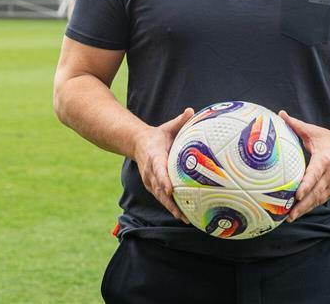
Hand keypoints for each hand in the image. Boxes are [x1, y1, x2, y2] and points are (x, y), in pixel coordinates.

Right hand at [133, 107, 194, 224]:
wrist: (138, 144)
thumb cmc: (159, 135)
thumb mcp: (168, 127)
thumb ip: (179, 121)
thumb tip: (191, 111)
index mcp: (154, 156)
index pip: (158, 169)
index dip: (163, 179)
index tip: (170, 189)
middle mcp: (150, 171)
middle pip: (159, 189)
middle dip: (169, 201)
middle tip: (182, 212)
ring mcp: (150, 180)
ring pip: (160, 197)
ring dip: (171, 208)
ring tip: (185, 219)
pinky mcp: (152, 187)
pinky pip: (162, 198)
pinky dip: (171, 208)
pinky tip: (183, 217)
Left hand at [279, 110, 329, 222]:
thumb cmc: (329, 139)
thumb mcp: (314, 131)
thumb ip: (296, 125)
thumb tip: (280, 114)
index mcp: (324, 159)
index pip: (314, 174)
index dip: (306, 186)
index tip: (297, 195)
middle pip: (315, 193)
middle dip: (302, 205)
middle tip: (288, 215)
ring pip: (318, 199)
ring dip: (305, 209)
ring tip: (291, 218)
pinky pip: (321, 200)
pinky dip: (311, 207)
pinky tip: (299, 213)